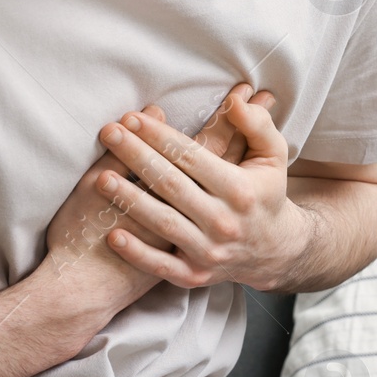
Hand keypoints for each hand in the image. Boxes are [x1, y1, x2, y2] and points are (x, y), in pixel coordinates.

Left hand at [94, 84, 303, 292]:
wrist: (275, 252)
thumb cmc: (265, 193)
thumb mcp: (273, 156)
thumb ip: (256, 125)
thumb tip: (236, 101)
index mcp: (240, 189)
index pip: (192, 157)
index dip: (160, 135)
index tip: (132, 118)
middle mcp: (224, 222)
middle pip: (171, 185)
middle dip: (136, 156)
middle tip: (109, 133)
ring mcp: (209, 251)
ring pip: (163, 223)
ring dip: (130, 200)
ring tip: (101, 178)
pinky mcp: (195, 275)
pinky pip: (161, 266)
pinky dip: (137, 254)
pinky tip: (113, 236)